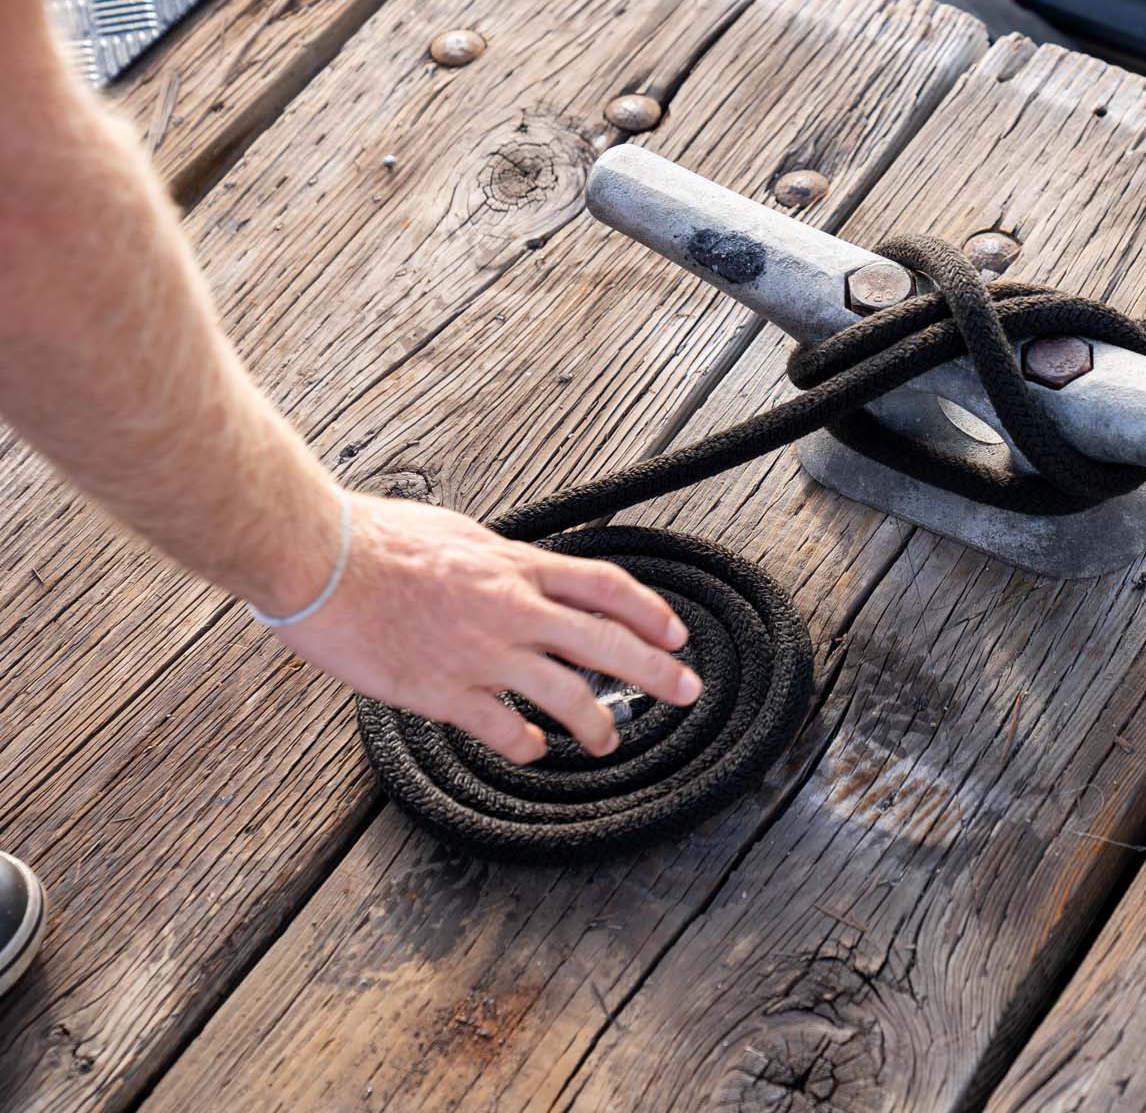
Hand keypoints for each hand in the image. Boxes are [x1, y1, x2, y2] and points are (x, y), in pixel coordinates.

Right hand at [270, 493, 696, 763]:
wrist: (320, 559)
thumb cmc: (374, 539)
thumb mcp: (456, 532)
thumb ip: (496, 559)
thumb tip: (515, 567)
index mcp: (516, 565)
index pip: (605, 586)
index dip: (649, 612)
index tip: (674, 633)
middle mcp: (513, 609)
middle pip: (607, 642)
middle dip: (656, 670)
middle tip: (686, 690)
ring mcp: (484, 652)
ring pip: (568, 694)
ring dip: (597, 724)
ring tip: (608, 741)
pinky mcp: (446, 691)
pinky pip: (503, 728)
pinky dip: (524, 745)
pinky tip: (529, 751)